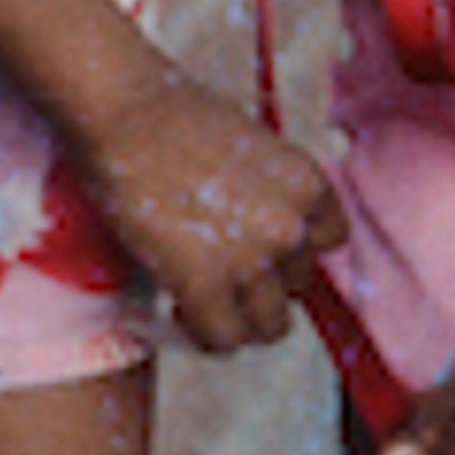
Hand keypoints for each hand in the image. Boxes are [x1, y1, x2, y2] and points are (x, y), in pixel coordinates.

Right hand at [76, 68, 340, 351]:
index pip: (329, 241)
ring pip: (268, 326)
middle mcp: (292, 228)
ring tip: (200, 300)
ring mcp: (252, 262)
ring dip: (239, 317)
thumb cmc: (175, 117)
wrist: (125, 114)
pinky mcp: (205, 287)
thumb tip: (257, 237)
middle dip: (261, 279)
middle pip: (297, 284)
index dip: (292, 246)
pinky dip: (203, 336)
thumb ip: (268, 194)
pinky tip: (177, 310)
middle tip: (217, 267)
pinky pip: (223, 341)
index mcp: (309, 186)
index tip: (260, 244)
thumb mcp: (250, 148)